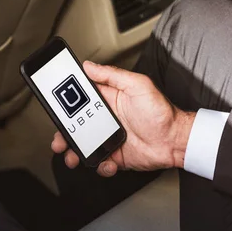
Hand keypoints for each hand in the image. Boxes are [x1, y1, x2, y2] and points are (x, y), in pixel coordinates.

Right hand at [51, 61, 194, 176]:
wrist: (175, 141)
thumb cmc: (162, 112)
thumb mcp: (138, 85)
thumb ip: (113, 75)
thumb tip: (90, 66)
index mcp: (108, 100)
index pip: (81, 99)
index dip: (66, 102)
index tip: (56, 105)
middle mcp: (106, 119)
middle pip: (76, 125)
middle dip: (64, 132)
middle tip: (59, 137)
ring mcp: (109, 138)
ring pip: (83, 146)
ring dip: (74, 152)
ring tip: (73, 156)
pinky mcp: (115, 155)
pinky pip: (99, 162)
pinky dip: (100, 164)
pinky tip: (107, 161)